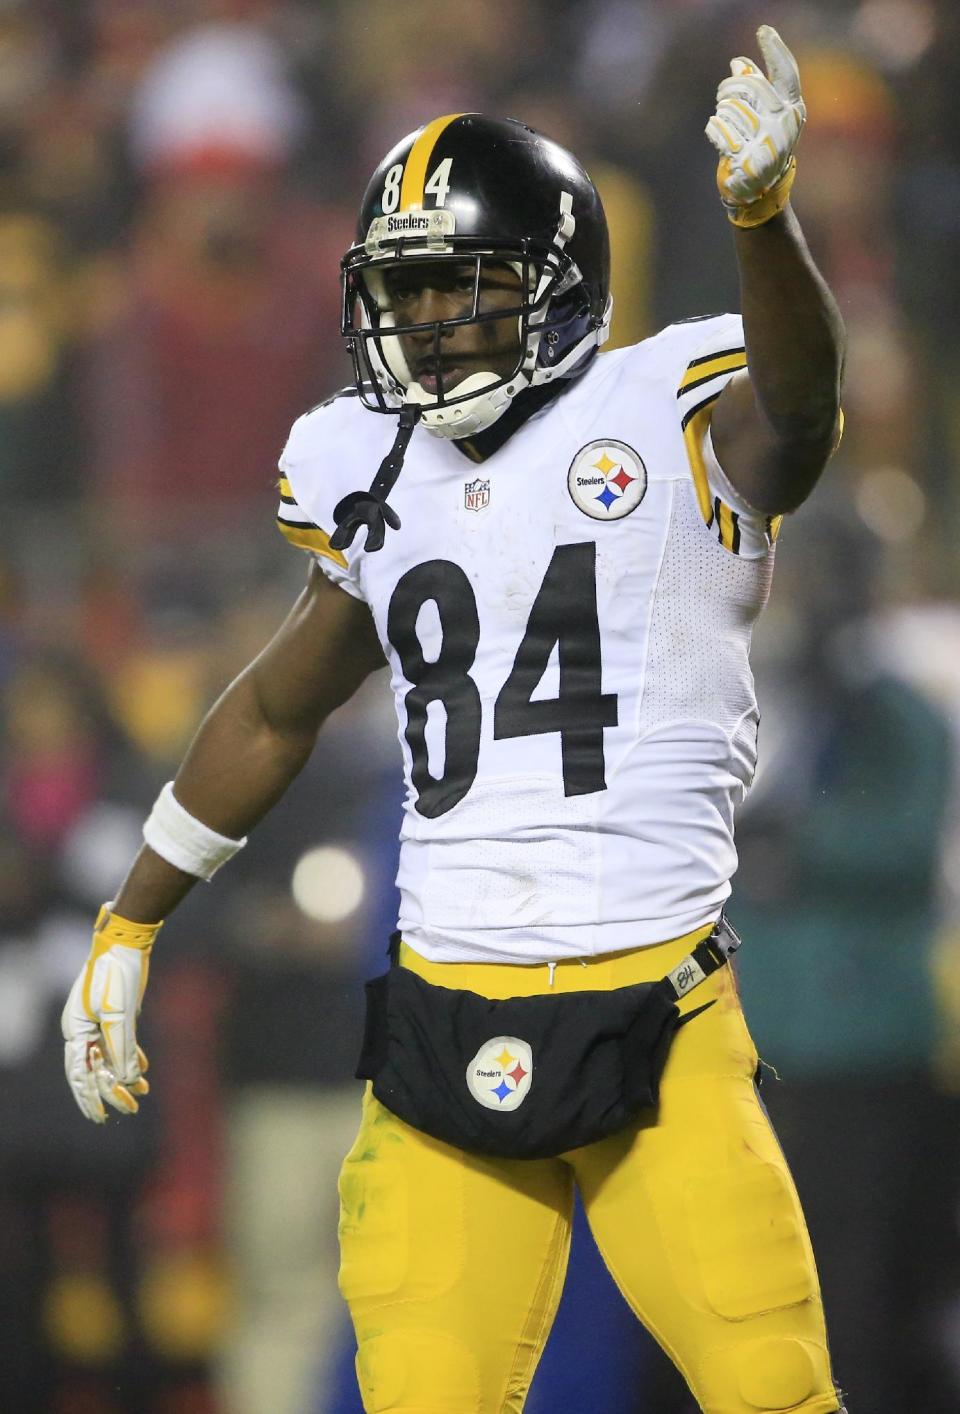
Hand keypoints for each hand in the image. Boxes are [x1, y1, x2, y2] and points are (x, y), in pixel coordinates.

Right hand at [62, 904, 161, 1122]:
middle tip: (130, 1109)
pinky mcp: (114, 1013)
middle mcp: (82, 1028)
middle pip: (93, 1069)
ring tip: (142, 1092)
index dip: (90, 1097)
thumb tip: (127, 1079)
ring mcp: (97, 1021)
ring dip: (124, 1076)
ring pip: (109, 1058)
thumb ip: (123, 1048)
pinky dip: (131, 1057)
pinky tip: (143, 1071)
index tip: (101, 1117)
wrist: (125, 941)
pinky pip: (119, 1043)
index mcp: (75, 1030)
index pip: (79, 1074)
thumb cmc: (116, 974)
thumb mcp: (120, 1014)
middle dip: (110, 1092)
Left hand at [705, 24, 804, 226]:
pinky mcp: (746, 159)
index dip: (775, 50)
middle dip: (730, 87)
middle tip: (723, 94)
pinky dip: (713, 130)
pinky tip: (717, 135)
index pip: (786, 73)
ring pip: (730, 108)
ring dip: (721, 113)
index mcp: (793, 111)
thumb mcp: (763, 118)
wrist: (757, 193)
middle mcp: (785, 125)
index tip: (763, 31)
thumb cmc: (760, 148)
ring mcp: (767, 143)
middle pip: (750, 86)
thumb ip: (755, 90)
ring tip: (725, 124)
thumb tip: (738, 63)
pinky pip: (719, 130)